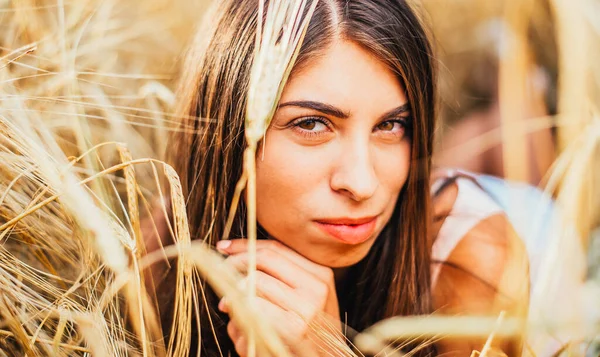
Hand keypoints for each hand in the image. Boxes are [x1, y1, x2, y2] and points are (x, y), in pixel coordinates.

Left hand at [216, 239, 343, 356]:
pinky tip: (237, 321)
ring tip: (227, 305)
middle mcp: (316, 285)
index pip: (276, 248)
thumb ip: (276, 277)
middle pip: (265, 258)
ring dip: (234, 290)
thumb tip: (233, 255)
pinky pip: (256, 306)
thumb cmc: (308, 334)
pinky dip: (240, 310)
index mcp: (320, 273)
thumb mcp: (301, 299)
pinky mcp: (295, 327)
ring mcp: (307, 306)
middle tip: (220, 275)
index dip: (245, 246)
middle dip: (235, 263)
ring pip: (256, 280)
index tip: (224, 248)